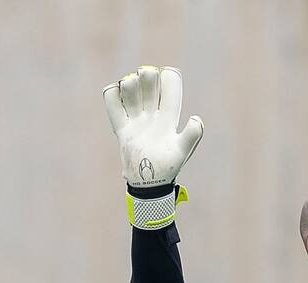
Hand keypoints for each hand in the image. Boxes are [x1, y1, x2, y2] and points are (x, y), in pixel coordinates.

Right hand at [102, 65, 202, 189]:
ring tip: (129, 85)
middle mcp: (152, 114)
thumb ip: (192, 135)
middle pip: (149, 83)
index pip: (170, 87)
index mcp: (169, 116)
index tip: (167, 75)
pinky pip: (112, 102)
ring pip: (130, 89)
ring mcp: (136, 119)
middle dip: (147, 75)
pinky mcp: (122, 127)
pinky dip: (112, 93)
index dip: (169, 77)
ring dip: (129, 83)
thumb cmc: (168, 167)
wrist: (148, 183)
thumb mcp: (182, 151)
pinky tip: (116, 95)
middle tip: (146, 75)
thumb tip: (195, 118)